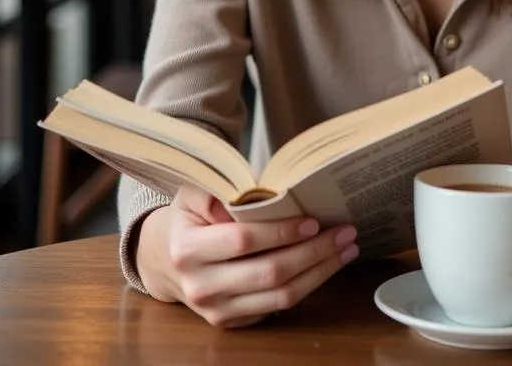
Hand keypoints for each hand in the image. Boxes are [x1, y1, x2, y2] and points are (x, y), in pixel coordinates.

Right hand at [135, 185, 358, 327]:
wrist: (165, 260)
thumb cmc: (188, 218)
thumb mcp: (192, 193)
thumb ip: (215, 188)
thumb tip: (250, 193)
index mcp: (188, 250)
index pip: (243, 241)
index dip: (280, 232)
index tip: (312, 220)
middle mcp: (201, 286)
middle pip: (269, 272)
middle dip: (314, 252)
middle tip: (345, 232)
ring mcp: (216, 311)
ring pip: (280, 296)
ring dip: (320, 272)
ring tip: (346, 249)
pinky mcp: (231, 323)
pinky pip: (276, 307)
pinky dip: (307, 286)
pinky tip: (325, 265)